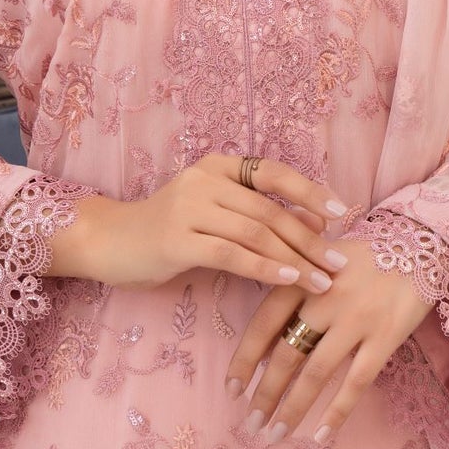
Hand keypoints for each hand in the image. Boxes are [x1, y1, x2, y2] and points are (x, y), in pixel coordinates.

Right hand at [44, 152, 349, 292]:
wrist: (108, 242)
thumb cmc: (166, 231)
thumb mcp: (210, 212)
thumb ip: (252, 213)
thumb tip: (312, 223)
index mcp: (217, 167)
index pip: (273, 173)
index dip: (309, 191)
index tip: (340, 213)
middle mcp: (203, 180)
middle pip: (269, 209)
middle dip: (309, 238)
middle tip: (339, 262)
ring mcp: (188, 208)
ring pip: (255, 232)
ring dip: (294, 258)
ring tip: (322, 281)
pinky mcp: (176, 240)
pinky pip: (230, 254)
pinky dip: (264, 267)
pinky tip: (287, 280)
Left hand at [224, 236, 432, 446]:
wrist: (421, 241)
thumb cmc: (364, 256)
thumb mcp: (320, 258)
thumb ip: (291, 289)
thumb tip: (262, 345)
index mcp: (304, 275)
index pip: (264, 322)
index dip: (245, 358)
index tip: (232, 388)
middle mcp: (326, 297)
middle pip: (286, 354)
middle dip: (265, 394)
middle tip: (250, 423)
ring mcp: (357, 318)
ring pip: (316, 373)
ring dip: (292, 408)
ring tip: (275, 434)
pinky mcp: (386, 336)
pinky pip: (357, 381)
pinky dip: (337, 411)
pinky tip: (321, 435)